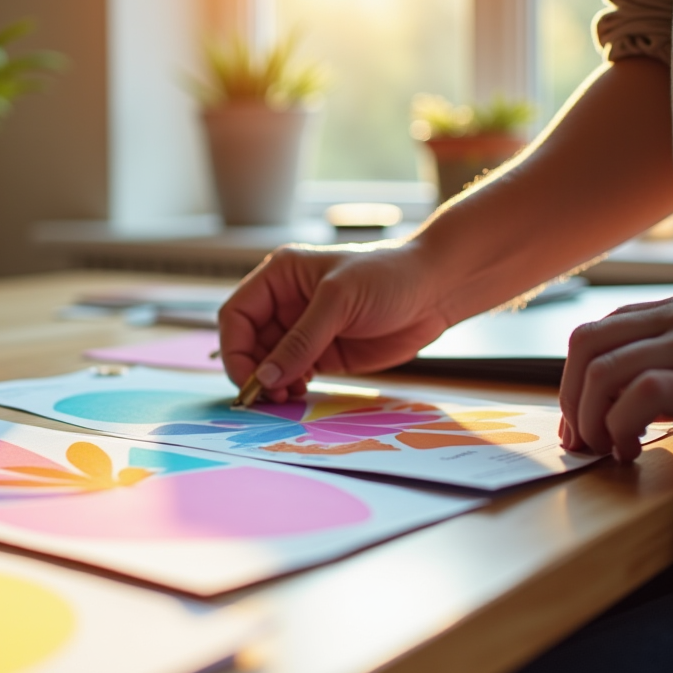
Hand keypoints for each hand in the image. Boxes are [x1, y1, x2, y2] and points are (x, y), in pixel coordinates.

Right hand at [218, 242, 451, 401]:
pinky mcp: (324, 353)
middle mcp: (286, 303)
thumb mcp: (338, 302)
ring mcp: (305, 330)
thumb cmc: (389, 275)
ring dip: (272, 383)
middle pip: (248, 343)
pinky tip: (300, 394)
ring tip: (287, 397)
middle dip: (253, 371)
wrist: (438, 288)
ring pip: (269, 363)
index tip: (247, 377)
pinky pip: (294, 374)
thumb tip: (266, 376)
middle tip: (267, 396)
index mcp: (279, 277)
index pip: (237, 315)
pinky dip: (290, 388)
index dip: (235, 348)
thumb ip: (300, 341)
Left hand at [559, 292, 672, 460]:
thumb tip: (586, 404)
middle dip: (569, 397)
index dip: (569, 379)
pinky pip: (638, 396)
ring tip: (607, 448)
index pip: (595, 332)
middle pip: (587, 345)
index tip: (573, 421)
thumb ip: (651, 367)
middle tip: (580, 439)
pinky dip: (618, 427)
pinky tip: (631, 449)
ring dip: (590, 419)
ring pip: (604, 371)